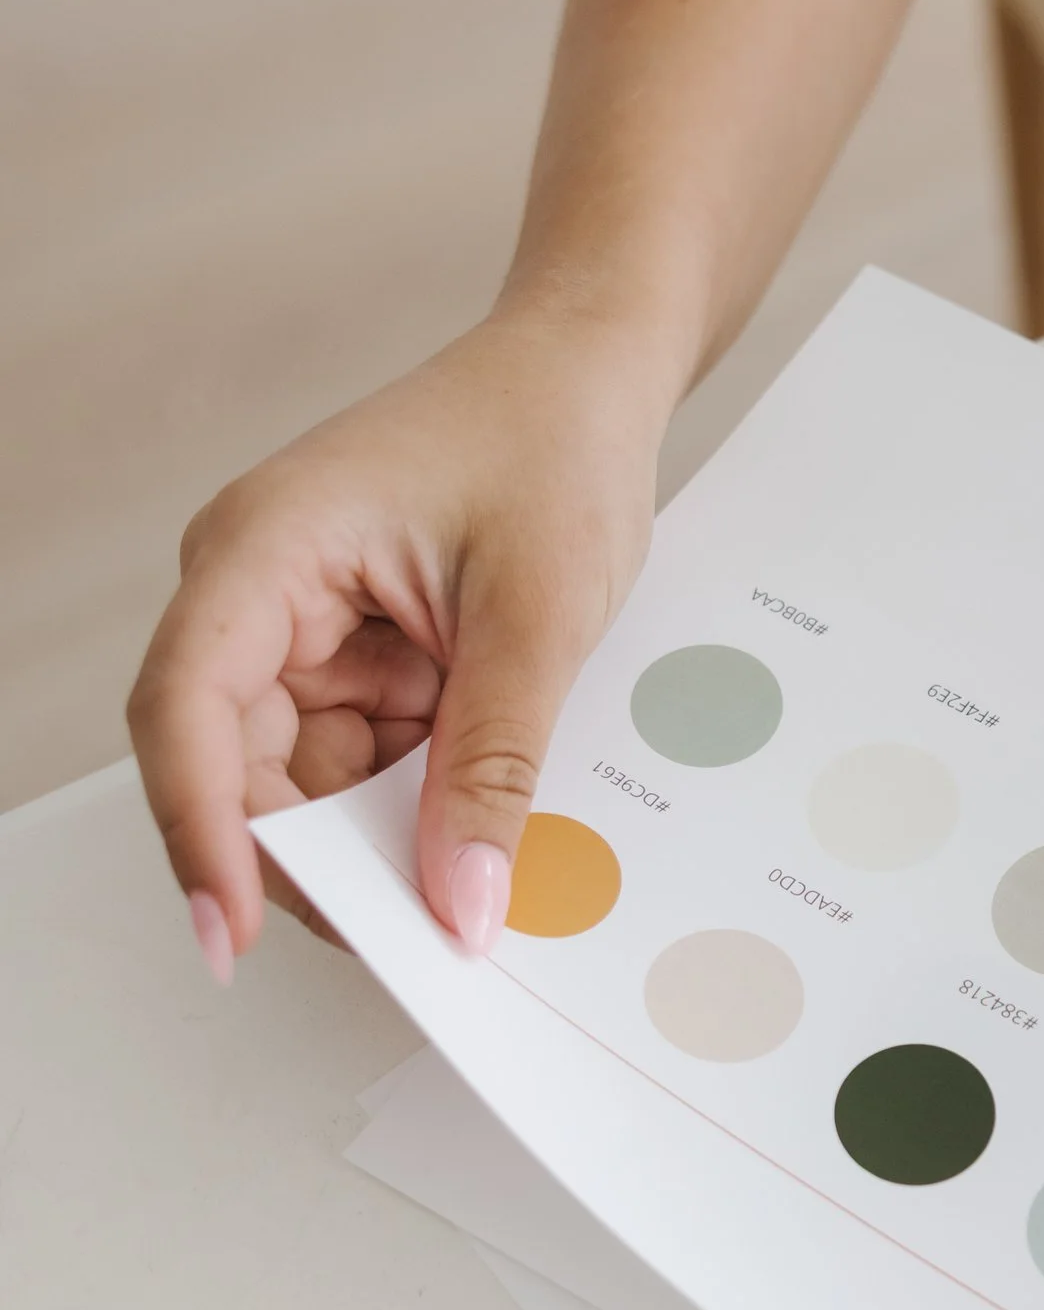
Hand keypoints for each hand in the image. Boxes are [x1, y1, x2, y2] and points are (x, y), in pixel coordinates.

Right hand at [130, 304, 675, 972]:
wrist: (591, 372)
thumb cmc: (555, 441)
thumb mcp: (540, 615)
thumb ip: (494, 765)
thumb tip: (460, 904)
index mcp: (265, 549)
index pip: (186, 708)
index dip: (199, 830)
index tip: (228, 931)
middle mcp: (255, 591)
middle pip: (234, 766)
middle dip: (311, 857)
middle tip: (405, 937)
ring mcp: (299, 628)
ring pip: (300, 782)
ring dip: (374, 833)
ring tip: (468, 870)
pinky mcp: (351, 654)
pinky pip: (357, 762)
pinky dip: (411, 800)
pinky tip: (476, 818)